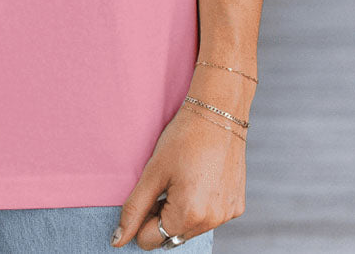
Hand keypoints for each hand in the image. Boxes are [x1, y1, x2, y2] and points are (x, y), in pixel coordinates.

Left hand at [111, 104, 245, 248]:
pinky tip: (199, 179)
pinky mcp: (236, 206)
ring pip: (191, 229)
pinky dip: (200, 206)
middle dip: (162, 217)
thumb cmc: (183, 139)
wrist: (218, 113)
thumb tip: (117, 240)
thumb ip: (134, 209)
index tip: (148, 192)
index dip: (143, 218)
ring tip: (182, 179)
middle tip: (164, 183)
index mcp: (189, 214)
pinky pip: (210, 217)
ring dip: (181, 213)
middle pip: (172, 236)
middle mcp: (211, 221)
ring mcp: (227, 215)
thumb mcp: (153, 172)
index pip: (152, 240)